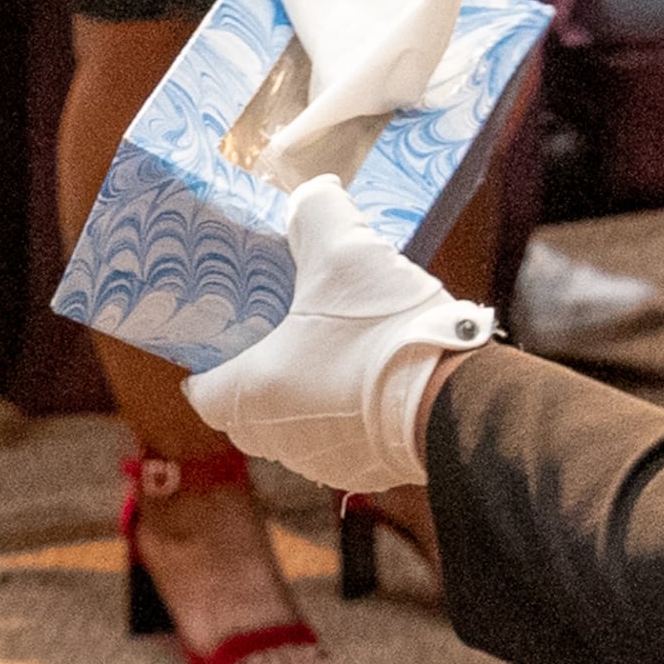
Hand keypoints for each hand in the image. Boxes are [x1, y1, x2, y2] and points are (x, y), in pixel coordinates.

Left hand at [182, 175, 494, 492]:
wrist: (461, 402)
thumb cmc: (383, 332)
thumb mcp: (345, 251)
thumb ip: (317, 213)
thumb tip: (312, 191)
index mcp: (245, 396)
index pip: (202, 386)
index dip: (211, 356)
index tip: (233, 329)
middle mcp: (272, 440)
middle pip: (248, 404)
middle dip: (266, 367)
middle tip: (291, 326)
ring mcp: (319, 463)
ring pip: (298, 422)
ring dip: (313, 389)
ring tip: (343, 344)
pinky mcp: (366, 473)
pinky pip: (344, 437)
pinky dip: (354, 410)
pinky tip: (380, 374)